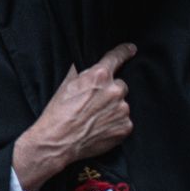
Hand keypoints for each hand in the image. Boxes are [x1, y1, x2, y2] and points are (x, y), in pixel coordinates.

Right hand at [12, 43, 136, 190]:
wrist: (58, 141)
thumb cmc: (58, 112)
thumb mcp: (66, 84)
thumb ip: (81, 70)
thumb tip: (88, 61)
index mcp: (99, 76)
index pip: (116, 58)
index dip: (125, 51)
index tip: (131, 49)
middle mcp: (114, 91)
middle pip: (120, 85)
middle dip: (110, 91)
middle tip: (94, 102)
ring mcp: (122, 110)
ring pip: (122, 104)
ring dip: (113, 108)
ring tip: (95, 118)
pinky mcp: (125, 128)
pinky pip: (124, 121)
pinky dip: (115, 123)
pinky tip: (100, 127)